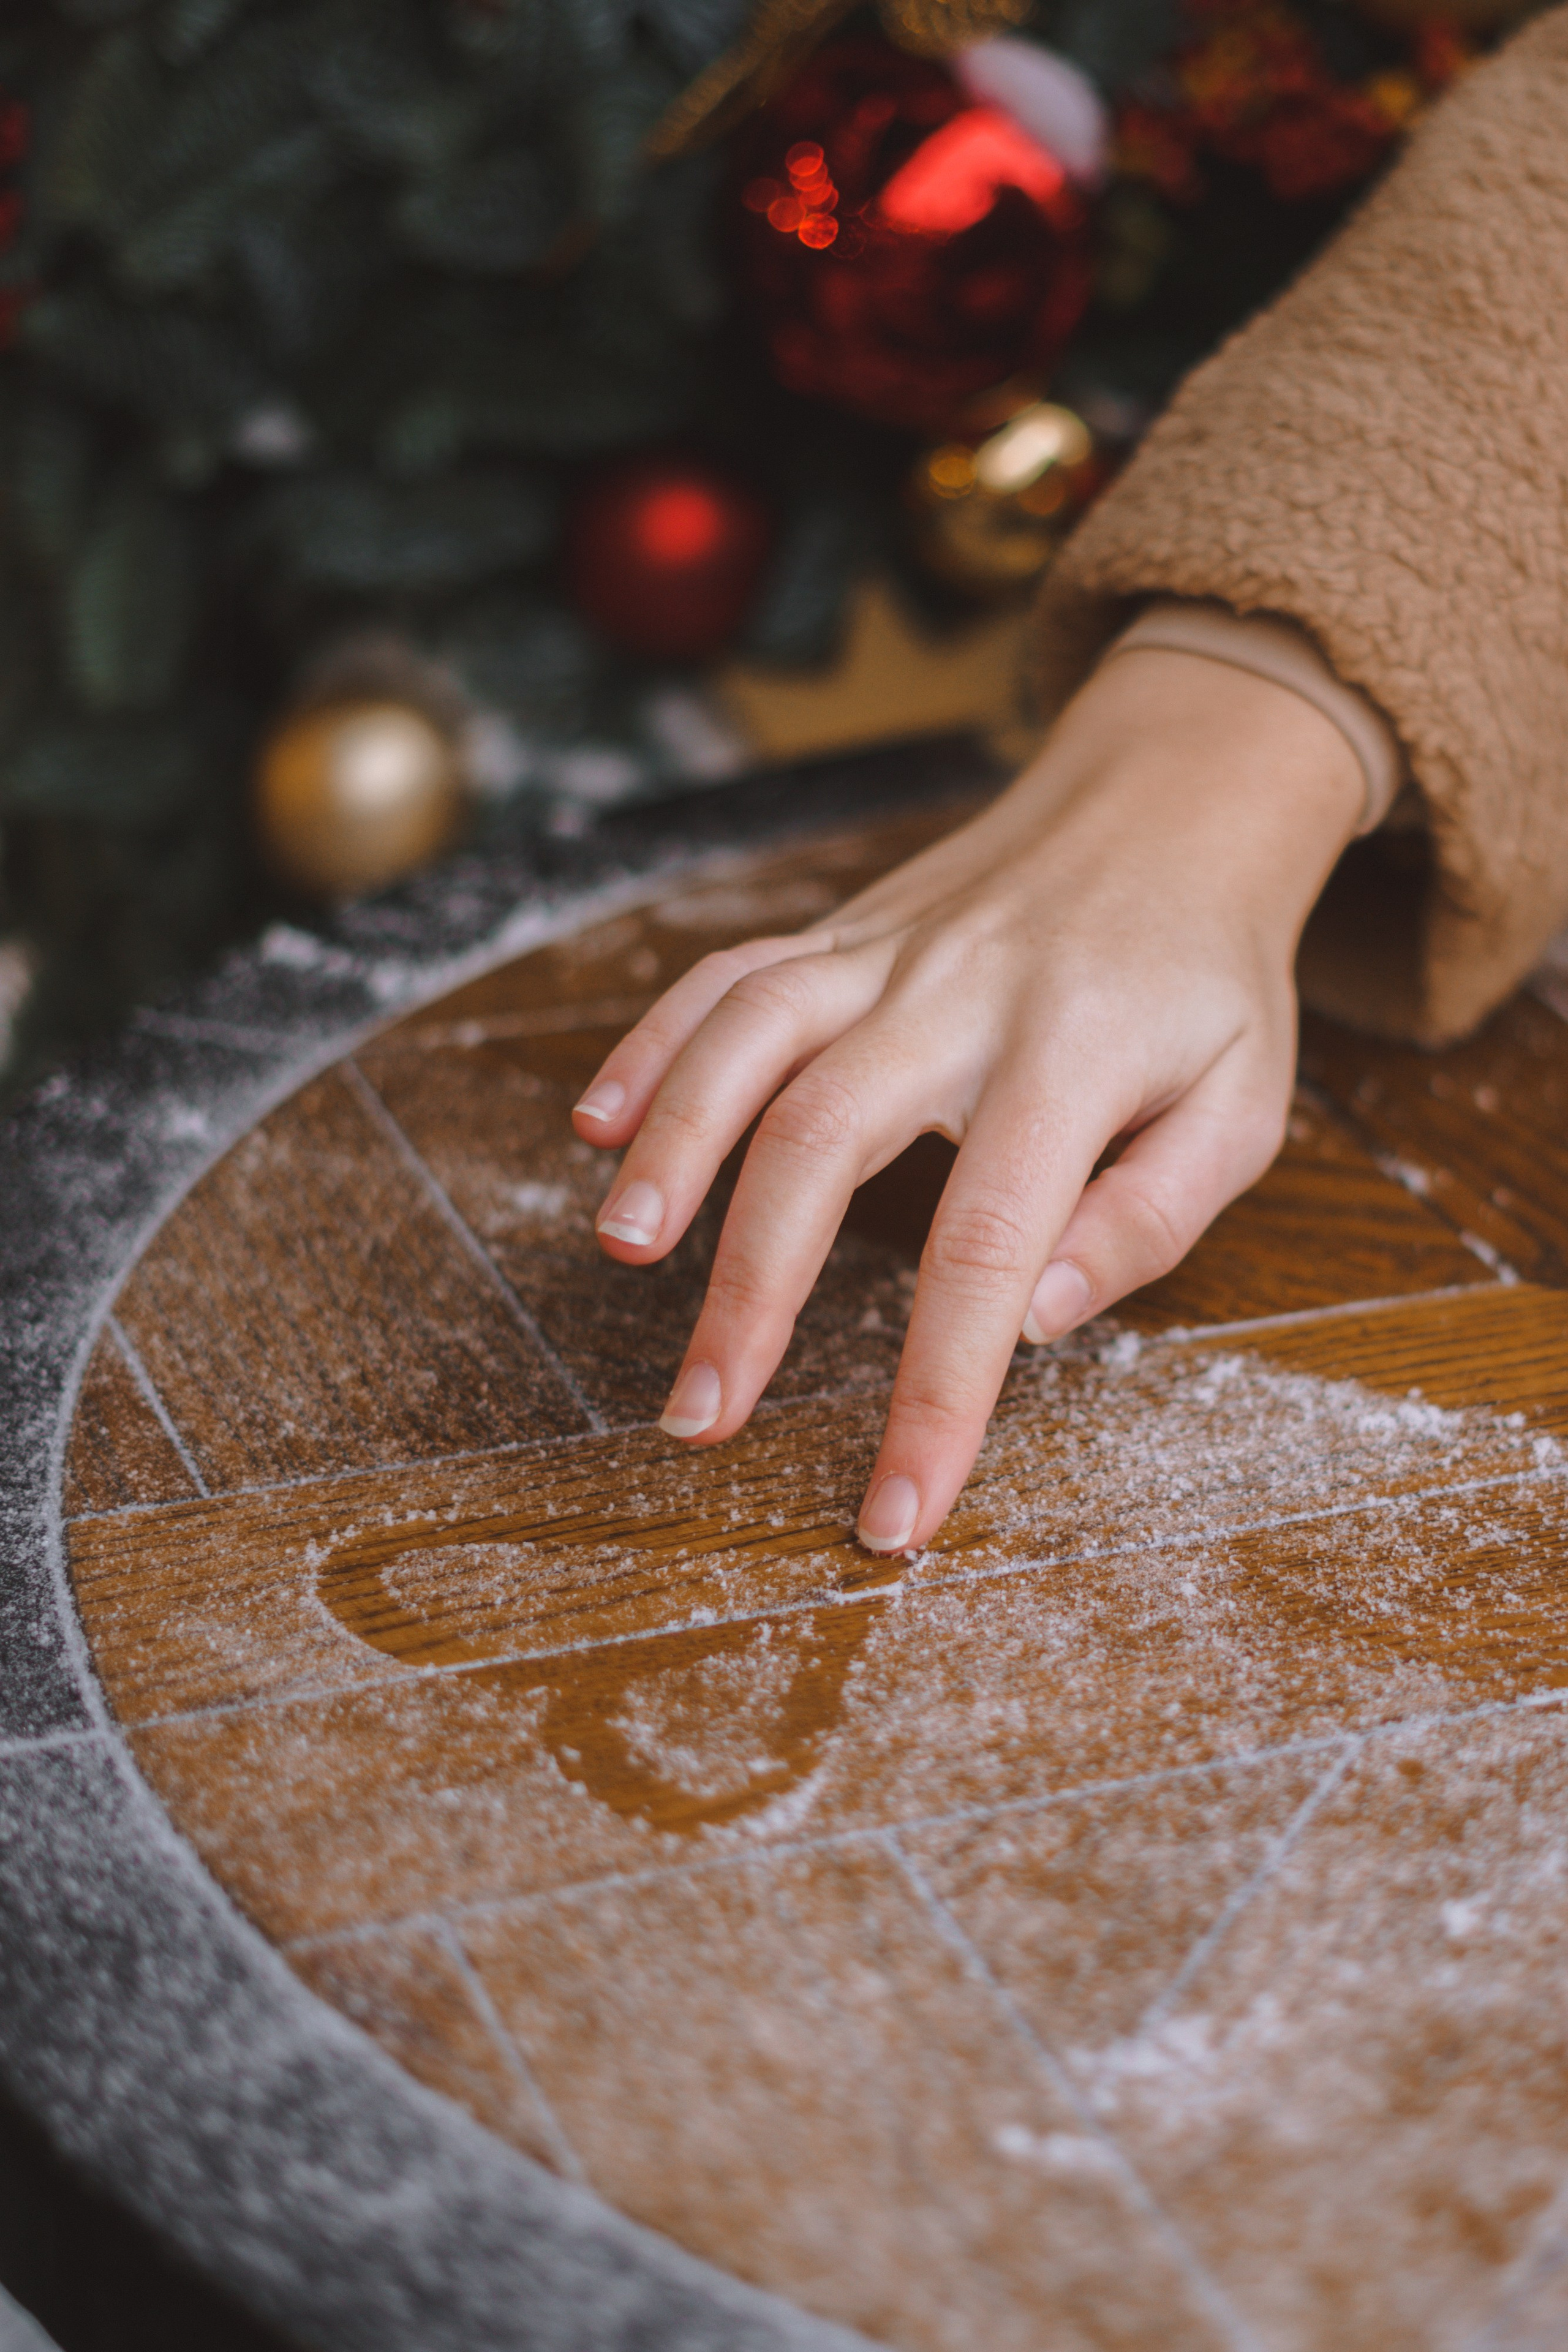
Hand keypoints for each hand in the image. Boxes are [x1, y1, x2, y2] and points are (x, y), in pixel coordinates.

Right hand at [572, 647, 1364, 1552]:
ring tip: (622, 1254)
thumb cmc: (1209, 980)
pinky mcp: (840, 931)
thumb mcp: (1243, 1105)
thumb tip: (1033, 1314)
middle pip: (822, 1140)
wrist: (1175, 799)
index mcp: (1075, 1056)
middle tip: (700, 1418)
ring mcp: (885, 951)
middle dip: (750, 1291)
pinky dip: (651, 1042)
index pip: (987, 1248)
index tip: (892, 1511)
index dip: (934, 1391)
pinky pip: (726, 974)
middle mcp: (959, 994)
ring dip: (672, 1146)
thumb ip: (1152, 1217)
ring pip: (747, 1039)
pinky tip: (597, 1125)